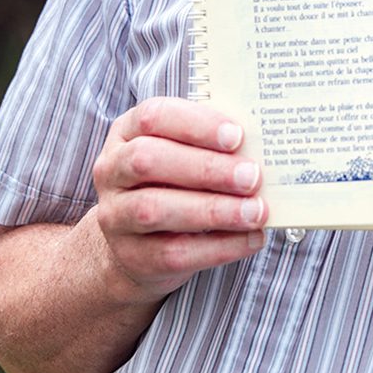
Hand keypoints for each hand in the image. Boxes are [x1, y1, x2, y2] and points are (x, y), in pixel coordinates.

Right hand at [88, 97, 266, 302]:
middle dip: (205, 168)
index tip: (236, 136)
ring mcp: (116, 216)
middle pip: (147, 160)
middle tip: (251, 176)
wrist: (131, 246)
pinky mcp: (133, 256)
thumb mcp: (178, 155)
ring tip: (256, 211)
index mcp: (126, 133)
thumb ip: (209, 147)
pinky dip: (220, 246)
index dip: (195, 124)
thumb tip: (260, 150)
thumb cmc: (167, 185)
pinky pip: (175, 252)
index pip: (152, 117)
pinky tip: (251, 238)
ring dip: (213, 210)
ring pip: (155, 209)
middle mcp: (112, 171)